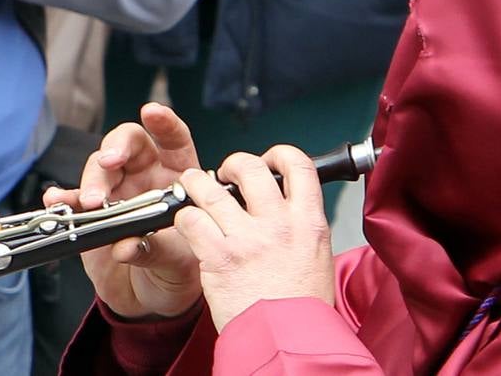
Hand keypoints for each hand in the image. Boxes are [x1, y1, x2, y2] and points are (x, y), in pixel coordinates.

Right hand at [42, 103, 203, 319]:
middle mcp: (145, 175)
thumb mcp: (179, 262)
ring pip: (99, 167)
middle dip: (117, 147)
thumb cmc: (176, 270)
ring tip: (93, 201)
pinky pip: (74, 199)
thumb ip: (157, 249)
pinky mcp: (91, 212)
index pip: (173, 139)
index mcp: (176, 175)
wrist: (152, 298)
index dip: (164, 122)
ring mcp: (116, 190)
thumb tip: (129, 244)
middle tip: (111, 163)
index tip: (151, 111)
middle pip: (128, 143)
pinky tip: (56, 199)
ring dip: (94, 180)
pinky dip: (64, 198)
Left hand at [175, 146, 334, 333]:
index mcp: (308, 222)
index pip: (298, 164)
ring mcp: (247, 238)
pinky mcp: (218, 255)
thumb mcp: (316, 257)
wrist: (289, 346)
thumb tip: (284, 204)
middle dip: (232, 163)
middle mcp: (278, 223)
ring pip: (210, 187)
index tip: (268, 160)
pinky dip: (184, 216)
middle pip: (250, 166)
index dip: (279, 153)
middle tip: (224, 174)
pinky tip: (187, 223)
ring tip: (193, 186)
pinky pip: (191, 219)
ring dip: (196, 182)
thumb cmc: (301, 309)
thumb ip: (299, 226)